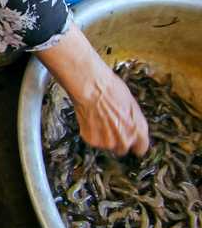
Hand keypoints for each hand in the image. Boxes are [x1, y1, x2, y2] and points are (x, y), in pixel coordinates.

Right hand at [37, 27, 149, 156]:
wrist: (85, 80)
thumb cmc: (104, 80)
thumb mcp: (125, 96)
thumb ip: (130, 114)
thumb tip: (132, 124)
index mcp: (136, 121)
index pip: (143, 143)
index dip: (137, 141)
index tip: (133, 140)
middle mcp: (124, 132)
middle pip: (124, 147)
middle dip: (118, 138)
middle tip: (108, 124)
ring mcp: (108, 136)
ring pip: (107, 145)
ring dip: (102, 135)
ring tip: (95, 117)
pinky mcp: (91, 137)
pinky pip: (92, 141)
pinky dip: (88, 132)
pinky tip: (86, 117)